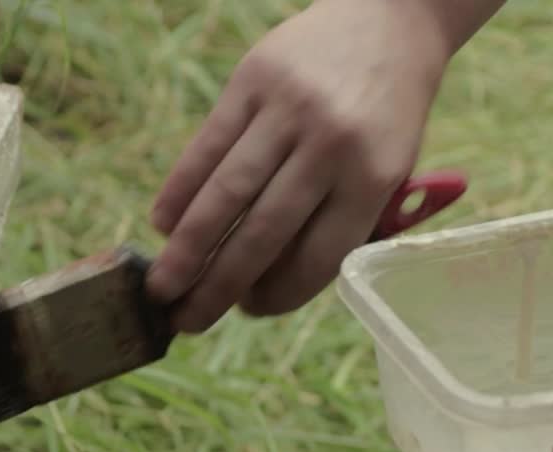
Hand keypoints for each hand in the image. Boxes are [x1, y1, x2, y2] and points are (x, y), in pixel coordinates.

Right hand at [147, 0, 454, 332]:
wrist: (390, 18)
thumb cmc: (385, 111)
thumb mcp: (386, 166)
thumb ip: (335, 220)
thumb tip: (261, 282)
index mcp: (376, 174)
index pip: (318, 255)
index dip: (279, 294)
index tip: (248, 312)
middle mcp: (332, 143)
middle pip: (263, 232)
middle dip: (218, 286)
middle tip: (185, 321)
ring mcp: (288, 110)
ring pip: (225, 196)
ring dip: (187, 250)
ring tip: (162, 287)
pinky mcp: (251, 82)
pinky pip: (205, 149)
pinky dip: (179, 193)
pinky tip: (163, 226)